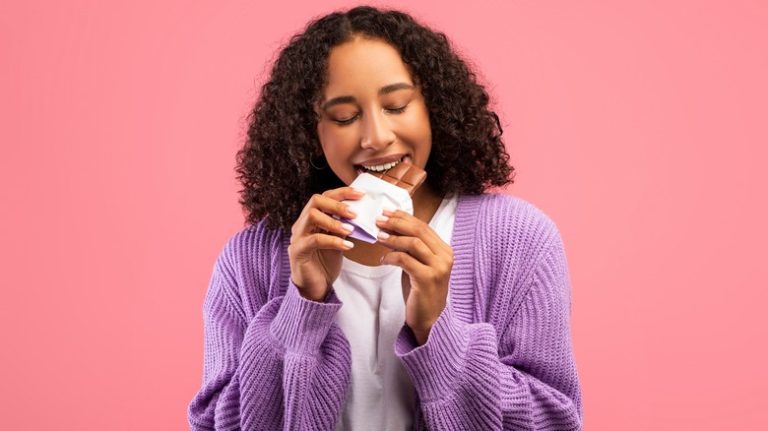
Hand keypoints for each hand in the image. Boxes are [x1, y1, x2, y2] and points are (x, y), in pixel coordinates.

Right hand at [288, 187, 363, 300]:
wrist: (315, 289)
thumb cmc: (325, 264)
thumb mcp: (338, 241)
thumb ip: (344, 227)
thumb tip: (361, 215)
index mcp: (311, 220)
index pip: (324, 197)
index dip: (342, 193)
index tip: (361, 194)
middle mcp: (302, 224)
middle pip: (315, 201)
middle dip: (337, 204)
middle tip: (354, 213)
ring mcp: (297, 237)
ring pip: (312, 216)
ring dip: (334, 221)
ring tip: (350, 230)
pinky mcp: (298, 251)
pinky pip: (314, 239)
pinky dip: (333, 240)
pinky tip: (347, 246)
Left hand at [376, 209, 453, 344]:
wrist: (430, 319)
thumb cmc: (421, 292)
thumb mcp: (418, 265)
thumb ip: (410, 248)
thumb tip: (391, 228)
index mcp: (445, 250)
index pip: (424, 227)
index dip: (405, 217)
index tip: (387, 212)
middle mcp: (445, 257)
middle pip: (419, 231)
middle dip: (397, 223)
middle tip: (379, 220)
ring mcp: (438, 268)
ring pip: (413, 243)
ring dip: (393, 238)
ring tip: (379, 237)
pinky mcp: (427, 279)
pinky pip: (405, 260)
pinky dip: (391, 257)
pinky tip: (383, 260)